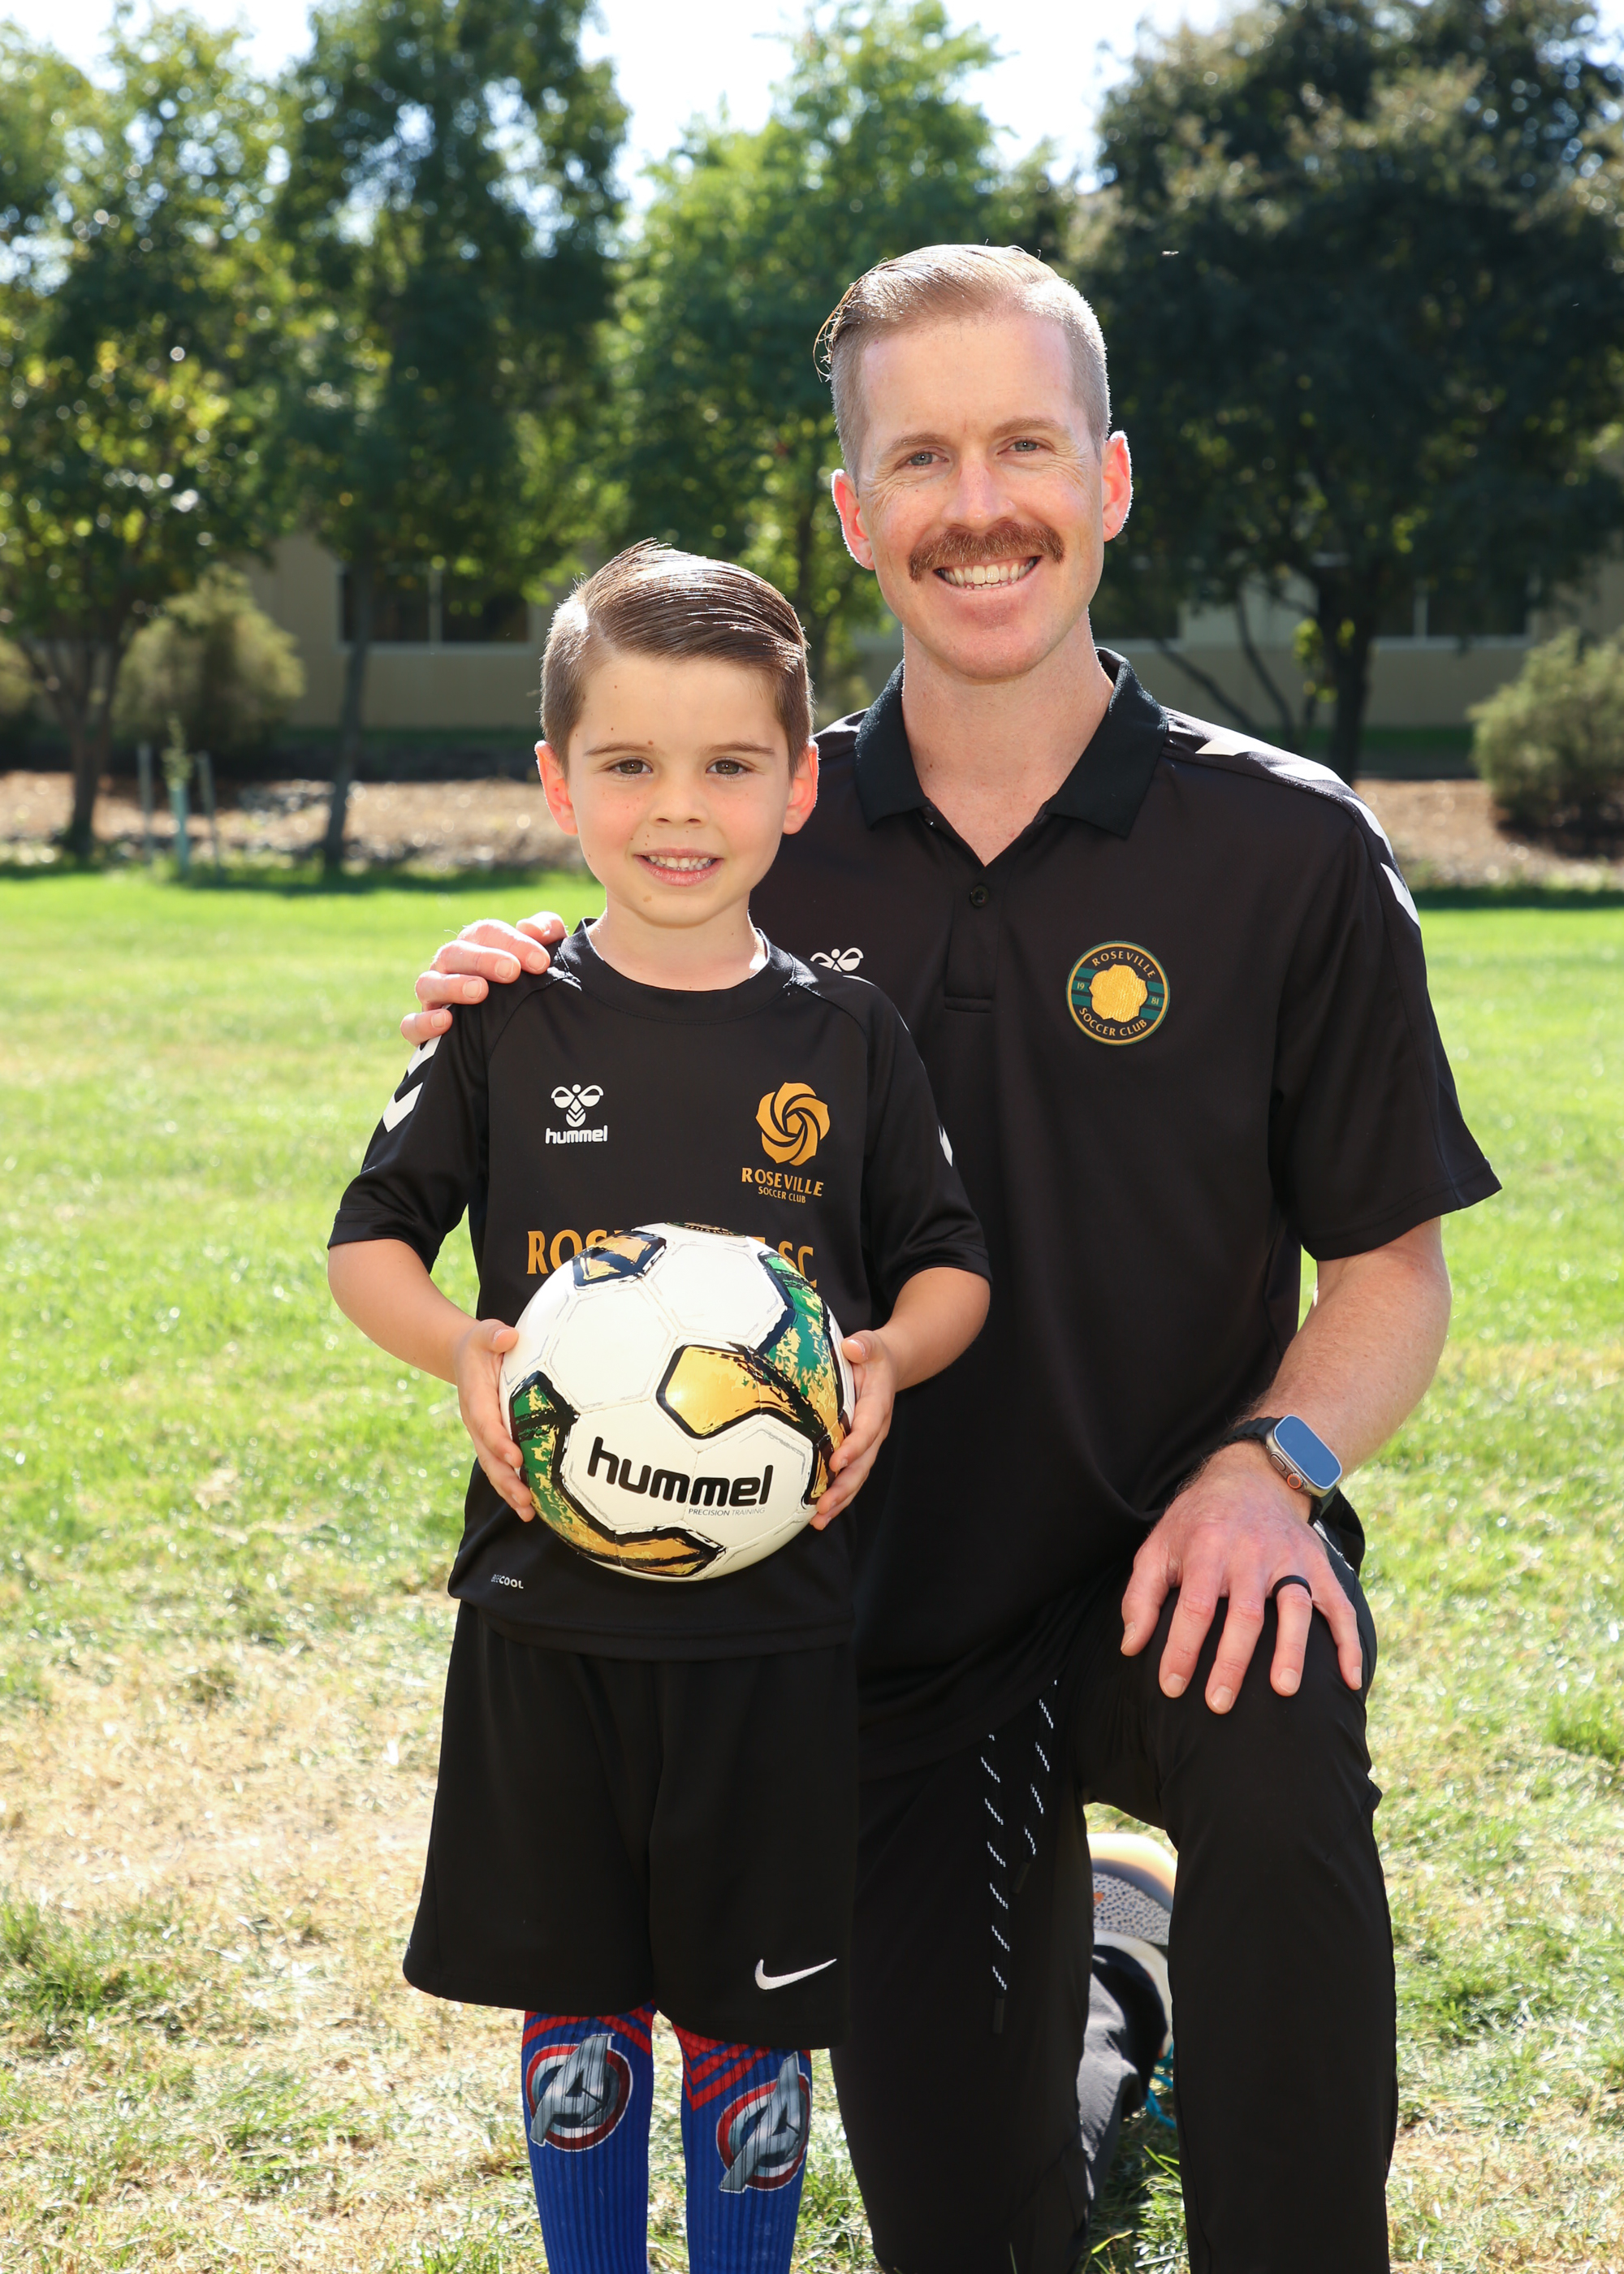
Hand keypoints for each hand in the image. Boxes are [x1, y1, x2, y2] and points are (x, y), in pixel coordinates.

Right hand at [400, 913, 567, 1047]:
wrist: (513, 1034)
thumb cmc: (527, 986)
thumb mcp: (542, 957)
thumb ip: (546, 931)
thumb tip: (529, 926)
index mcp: (475, 945)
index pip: (487, 932)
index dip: (513, 943)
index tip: (540, 962)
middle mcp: (449, 966)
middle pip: (456, 953)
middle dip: (483, 960)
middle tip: (511, 972)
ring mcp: (433, 996)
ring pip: (428, 983)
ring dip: (452, 985)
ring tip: (480, 992)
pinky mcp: (422, 1029)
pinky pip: (411, 1025)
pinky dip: (424, 1022)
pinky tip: (446, 1022)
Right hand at [453, 1317, 531, 1517]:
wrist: (466, 1357)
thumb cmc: (482, 1344)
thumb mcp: (485, 1334)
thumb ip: (493, 1334)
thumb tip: (508, 1335)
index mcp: (475, 1399)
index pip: (486, 1424)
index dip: (499, 1442)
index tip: (517, 1457)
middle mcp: (477, 1423)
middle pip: (489, 1456)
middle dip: (506, 1479)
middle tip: (525, 1499)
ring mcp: (484, 1435)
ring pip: (494, 1468)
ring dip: (509, 1491)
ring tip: (528, 1513)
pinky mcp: (493, 1441)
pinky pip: (501, 1467)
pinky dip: (513, 1487)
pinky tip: (532, 1506)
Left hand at [813, 1331, 897, 1526]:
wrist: (889, 1367)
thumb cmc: (872, 1356)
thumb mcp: (871, 1345)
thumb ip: (865, 1345)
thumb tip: (853, 1346)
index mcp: (878, 1406)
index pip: (868, 1429)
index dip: (854, 1447)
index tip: (836, 1462)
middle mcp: (876, 1430)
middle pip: (863, 1464)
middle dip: (844, 1487)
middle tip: (823, 1505)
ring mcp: (868, 1444)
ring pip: (857, 1477)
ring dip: (840, 1500)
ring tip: (819, 1519)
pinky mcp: (858, 1450)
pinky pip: (850, 1476)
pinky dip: (837, 1497)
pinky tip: (818, 1514)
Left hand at [1120, 1444, 1363, 1709]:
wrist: (1250, 1477)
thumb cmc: (1197, 1523)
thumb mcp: (1159, 1546)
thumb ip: (1141, 1596)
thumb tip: (1132, 1647)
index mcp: (1207, 1548)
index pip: (1195, 1606)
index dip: (1182, 1649)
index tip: (1171, 1687)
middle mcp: (1251, 1552)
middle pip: (1244, 1613)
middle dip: (1231, 1662)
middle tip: (1218, 1703)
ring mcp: (1289, 1559)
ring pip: (1295, 1607)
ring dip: (1292, 1650)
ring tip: (1284, 1690)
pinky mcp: (1318, 1564)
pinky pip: (1340, 1605)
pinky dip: (1349, 1643)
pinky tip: (1351, 1680)